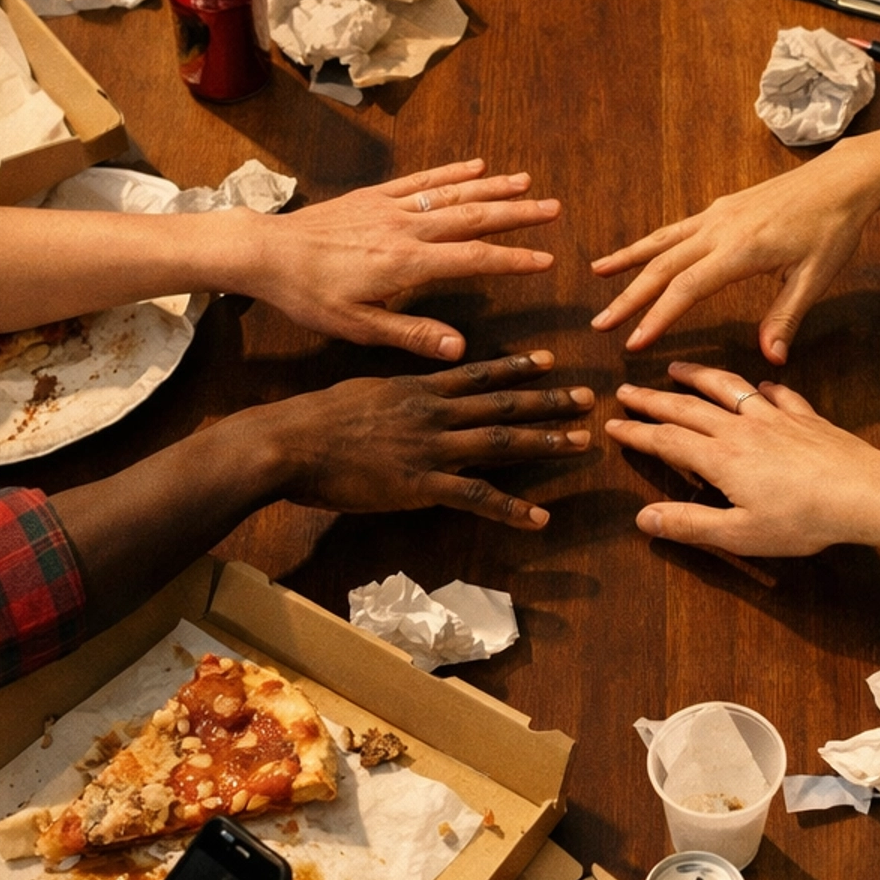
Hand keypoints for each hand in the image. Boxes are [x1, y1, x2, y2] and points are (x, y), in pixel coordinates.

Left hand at [244, 161, 559, 356]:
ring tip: (527, 184)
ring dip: (493, 188)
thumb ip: (413, 335)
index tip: (546, 260)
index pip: (473, 259)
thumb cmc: (309, 295)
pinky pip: (421, 180)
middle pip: (473, 217)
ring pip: (452, 194)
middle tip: (554, 210)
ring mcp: (391, 208)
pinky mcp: (374, 197)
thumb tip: (460, 348)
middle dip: (517, 214)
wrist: (266, 253)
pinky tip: (475, 166)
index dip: (513, 260)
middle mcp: (405, 229)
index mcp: (406, 264)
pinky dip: (452, 173)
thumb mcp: (358, 328)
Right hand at [259, 351, 593, 527]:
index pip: (479, 373)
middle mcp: (434, 412)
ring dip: (545, 441)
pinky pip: (477, 496)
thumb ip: (394, 393)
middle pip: (503, 403)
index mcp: (418, 388)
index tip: (550, 361)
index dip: (518, 368)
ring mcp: (431, 448)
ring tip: (581, 442)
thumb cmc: (315, 420)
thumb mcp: (361, 391)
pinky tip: (540, 518)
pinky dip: (511, 508)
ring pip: (501, 441)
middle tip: (589, 398)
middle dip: (549, 400)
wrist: (290, 443)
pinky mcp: (421, 485)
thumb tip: (406, 392)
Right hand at [591, 148, 879, 360]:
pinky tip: (638, 254)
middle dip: (628, 297)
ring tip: (596, 275)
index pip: (686, 289)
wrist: (842, 179)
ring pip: (661, 242)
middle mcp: (720, 230)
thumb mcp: (816, 277)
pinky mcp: (721, 208)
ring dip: (627, 261)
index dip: (657, 318)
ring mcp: (717, 216)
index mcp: (741, 250)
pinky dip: (650, 243)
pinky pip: (675, 229)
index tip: (633, 343)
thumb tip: (770, 359)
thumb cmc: (833, 228)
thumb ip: (786, 317)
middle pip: (662, 267)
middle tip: (600, 324)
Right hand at [606, 363, 879, 553]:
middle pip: (687, 407)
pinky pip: (781, 395)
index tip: (612, 425)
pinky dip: (766, 387)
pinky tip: (764, 386)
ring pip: (728, 388)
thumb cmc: (803, 520)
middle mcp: (742, 429)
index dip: (636, 432)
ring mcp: (776, 418)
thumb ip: (689, 525)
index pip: (666, 440)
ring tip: (677, 368)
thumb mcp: (740, 533)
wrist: (865, 493)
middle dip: (653, 398)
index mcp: (721, 458)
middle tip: (627, 390)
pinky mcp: (807, 418)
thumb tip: (643, 518)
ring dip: (699, 377)